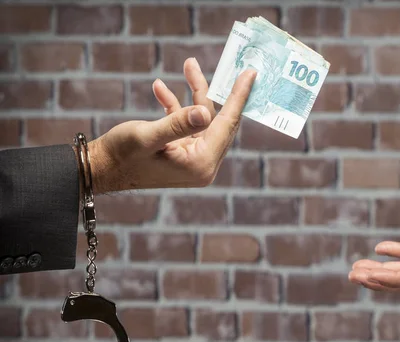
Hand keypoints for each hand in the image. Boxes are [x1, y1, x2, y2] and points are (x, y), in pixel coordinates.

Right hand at [88, 57, 255, 193]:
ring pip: (202, 119)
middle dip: (210, 90)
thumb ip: (178, 123)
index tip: (251, 74)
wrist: (99, 170)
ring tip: (188, 65)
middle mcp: (202, 164)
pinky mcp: (181, 152)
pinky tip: (160, 88)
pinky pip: (187, 124)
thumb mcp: (148, 136)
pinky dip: (176, 106)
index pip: (227, 125)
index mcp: (201, 164)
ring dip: (193, 94)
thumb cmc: (120, 156)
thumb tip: (205, 112)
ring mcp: (193, 159)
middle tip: (222, 64)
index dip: (239, 97)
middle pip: (217, 120)